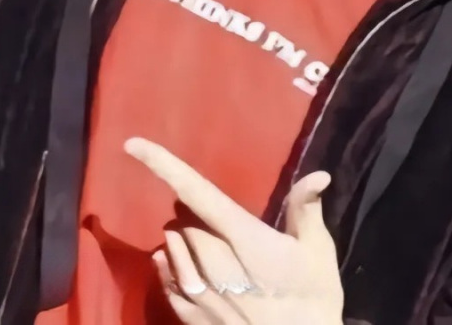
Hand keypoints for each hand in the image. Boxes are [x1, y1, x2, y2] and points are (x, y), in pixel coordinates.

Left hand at [125, 138, 344, 324]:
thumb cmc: (312, 300)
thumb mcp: (318, 254)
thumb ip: (306, 210)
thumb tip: (318, 175)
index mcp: (243, 238)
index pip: (195, 191)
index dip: (162, 165)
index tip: (132, 144)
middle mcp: (214, 262)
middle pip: (183, 221)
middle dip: (196, 217)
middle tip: (223, 227)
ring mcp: (199, 293)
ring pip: (171, 247)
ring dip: (183, 241)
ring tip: (211, 251)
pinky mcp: (191, 317)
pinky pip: (166, 279)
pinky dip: (170, 267)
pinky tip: (186, 268)